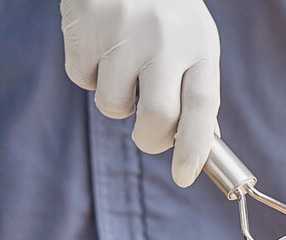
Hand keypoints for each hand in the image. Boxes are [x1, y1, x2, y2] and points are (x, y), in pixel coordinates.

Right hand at [60, 0, 219, 186]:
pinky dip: (91, 75)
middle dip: (151, 140)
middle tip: (149, 136)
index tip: (184, 177)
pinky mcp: (85, 28)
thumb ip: (197, 92)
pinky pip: (83, 80)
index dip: (194, 148)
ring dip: (117, 100)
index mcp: (199, 46)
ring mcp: (122, 32)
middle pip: (157, 117)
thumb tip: (202, 146)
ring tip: (125, 65)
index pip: (202, 107)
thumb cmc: (167, 13)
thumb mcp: (195, 45)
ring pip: (113, 104)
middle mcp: (164, 39)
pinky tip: (102, 47)